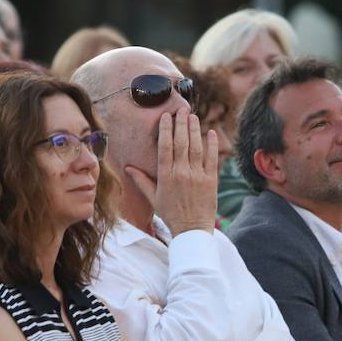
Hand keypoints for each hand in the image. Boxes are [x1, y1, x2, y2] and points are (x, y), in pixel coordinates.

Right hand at [123, 111, 218, 235]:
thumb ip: (142, 181)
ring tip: (193, 117)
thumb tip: (128, 167)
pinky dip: (212, 144)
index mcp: (166, 176)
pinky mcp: (211, 180)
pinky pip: (212, 158)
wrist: (192, 230)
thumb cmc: (171, 214)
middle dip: (181, 124)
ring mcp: (197, 176)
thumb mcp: (153, 198)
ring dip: (195, 130)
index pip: (165, 147)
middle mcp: (181, 173)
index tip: (166, 117)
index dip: (166, 130)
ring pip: (196, 147)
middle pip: (181, 143)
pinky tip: (210, 132)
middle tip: (181, 110)